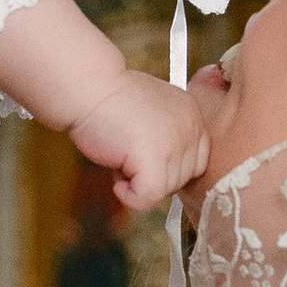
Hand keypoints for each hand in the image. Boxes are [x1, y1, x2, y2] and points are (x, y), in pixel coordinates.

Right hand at [73, 68, 208, 213]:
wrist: (89, 88)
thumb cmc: (109, 100)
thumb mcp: (151, 113)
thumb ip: (167, 137)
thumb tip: (163, 171)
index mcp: (192, 114)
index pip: (197, 161)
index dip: (168, 168)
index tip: (144, 158)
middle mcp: (190, 128)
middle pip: (183, 179)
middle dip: (152, 176)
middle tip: (126, 154)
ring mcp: (176, 144)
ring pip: (166, 191)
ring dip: (137, 183)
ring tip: (120, 157)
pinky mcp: (155, 160)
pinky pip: (149, 198)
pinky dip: (130, 197)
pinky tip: (117, 180)